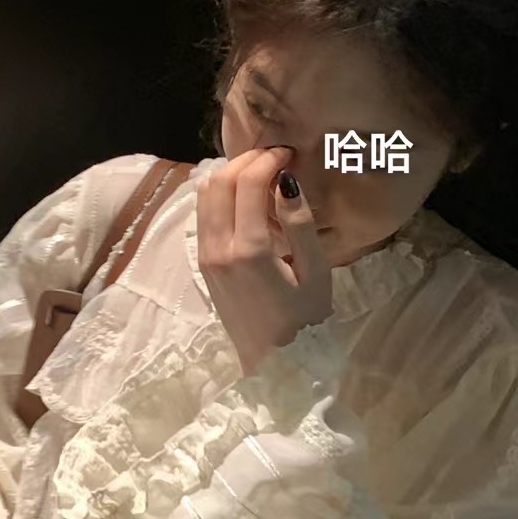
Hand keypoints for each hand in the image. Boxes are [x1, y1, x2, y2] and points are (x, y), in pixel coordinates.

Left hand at [196, 146, 332, 376]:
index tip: (289, 154)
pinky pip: (203, 213)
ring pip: (205, 193)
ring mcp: (205, 255)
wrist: (272, 364)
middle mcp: (219, 248)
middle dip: (247, 161)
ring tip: (261, 177)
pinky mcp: (203, 262)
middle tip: (275, 160)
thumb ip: (300, 224)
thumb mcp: (315, 273)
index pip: (247, 183)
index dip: (268, 159)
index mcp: (249, 250)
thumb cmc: (303, 322)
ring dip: (230, 175)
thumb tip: (287, 180)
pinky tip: (246, 201)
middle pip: (219, 181)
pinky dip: (221, 195)